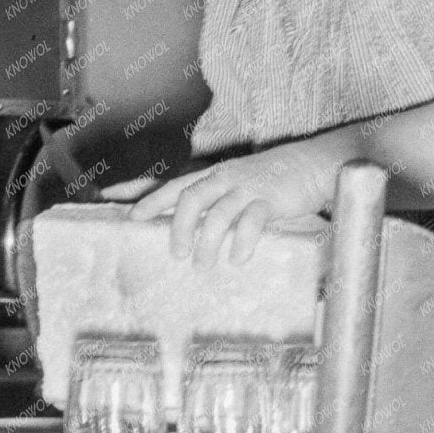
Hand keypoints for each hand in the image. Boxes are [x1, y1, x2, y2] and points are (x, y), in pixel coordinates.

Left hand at [98, 143, 336, 266]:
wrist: (312, 166)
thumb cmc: (271, 183)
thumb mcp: (237, 188)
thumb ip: (214, 205)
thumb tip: (187, 230)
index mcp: (213, 177)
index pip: (172, 185)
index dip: (146, 197)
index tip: (121, 211)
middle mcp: (224, 179)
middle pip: (190, 198)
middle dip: (177, 226)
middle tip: (175, 254)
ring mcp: (247, 188)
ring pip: (218, 213)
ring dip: (207, 242)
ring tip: (202, 266)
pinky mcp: (270, 200)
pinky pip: (252, 222)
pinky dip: (243, 242)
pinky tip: (237, 260)